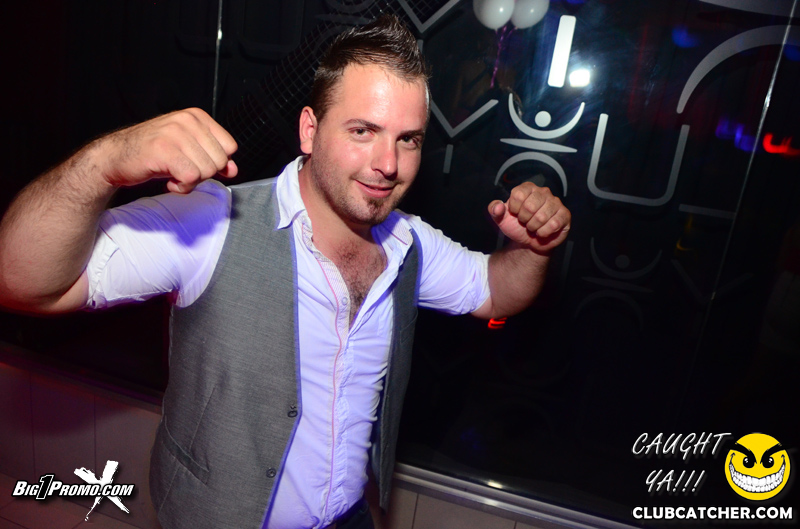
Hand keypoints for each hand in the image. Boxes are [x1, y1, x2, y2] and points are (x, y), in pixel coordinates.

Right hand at [95, 108, 237, 193]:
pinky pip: (190, 178)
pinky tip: (169, 181)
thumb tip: (233, 169)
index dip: (217, 162)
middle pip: (219, 161)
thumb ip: (213, 158)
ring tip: (173, 174)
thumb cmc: (153, 153)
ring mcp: (174, 133)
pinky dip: (181, 187)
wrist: (115, 157)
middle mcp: (187, 120)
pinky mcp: (164, 150)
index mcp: (196, 116)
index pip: (229, 146)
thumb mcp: (188, 151)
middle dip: (203, 174)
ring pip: (206, 171)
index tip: (197, 164)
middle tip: (182, 171)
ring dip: (191, 182)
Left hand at [488, 182, 570, 252]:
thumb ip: (494, 210)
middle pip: (530, 206)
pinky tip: (543, 232)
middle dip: (524, 220)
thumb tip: (498, 206)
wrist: (529, 242)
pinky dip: (544, 233)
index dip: (514, 210)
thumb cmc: (516, 226)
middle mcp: (543, 191)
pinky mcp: (564, 214)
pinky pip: (553, 224)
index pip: (518, 195)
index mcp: (527, 188)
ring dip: (534, 227)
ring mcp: (555, 202)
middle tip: (525, 223)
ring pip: (542, 217)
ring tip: (534, 227)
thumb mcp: (501, 219)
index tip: (516, 214)